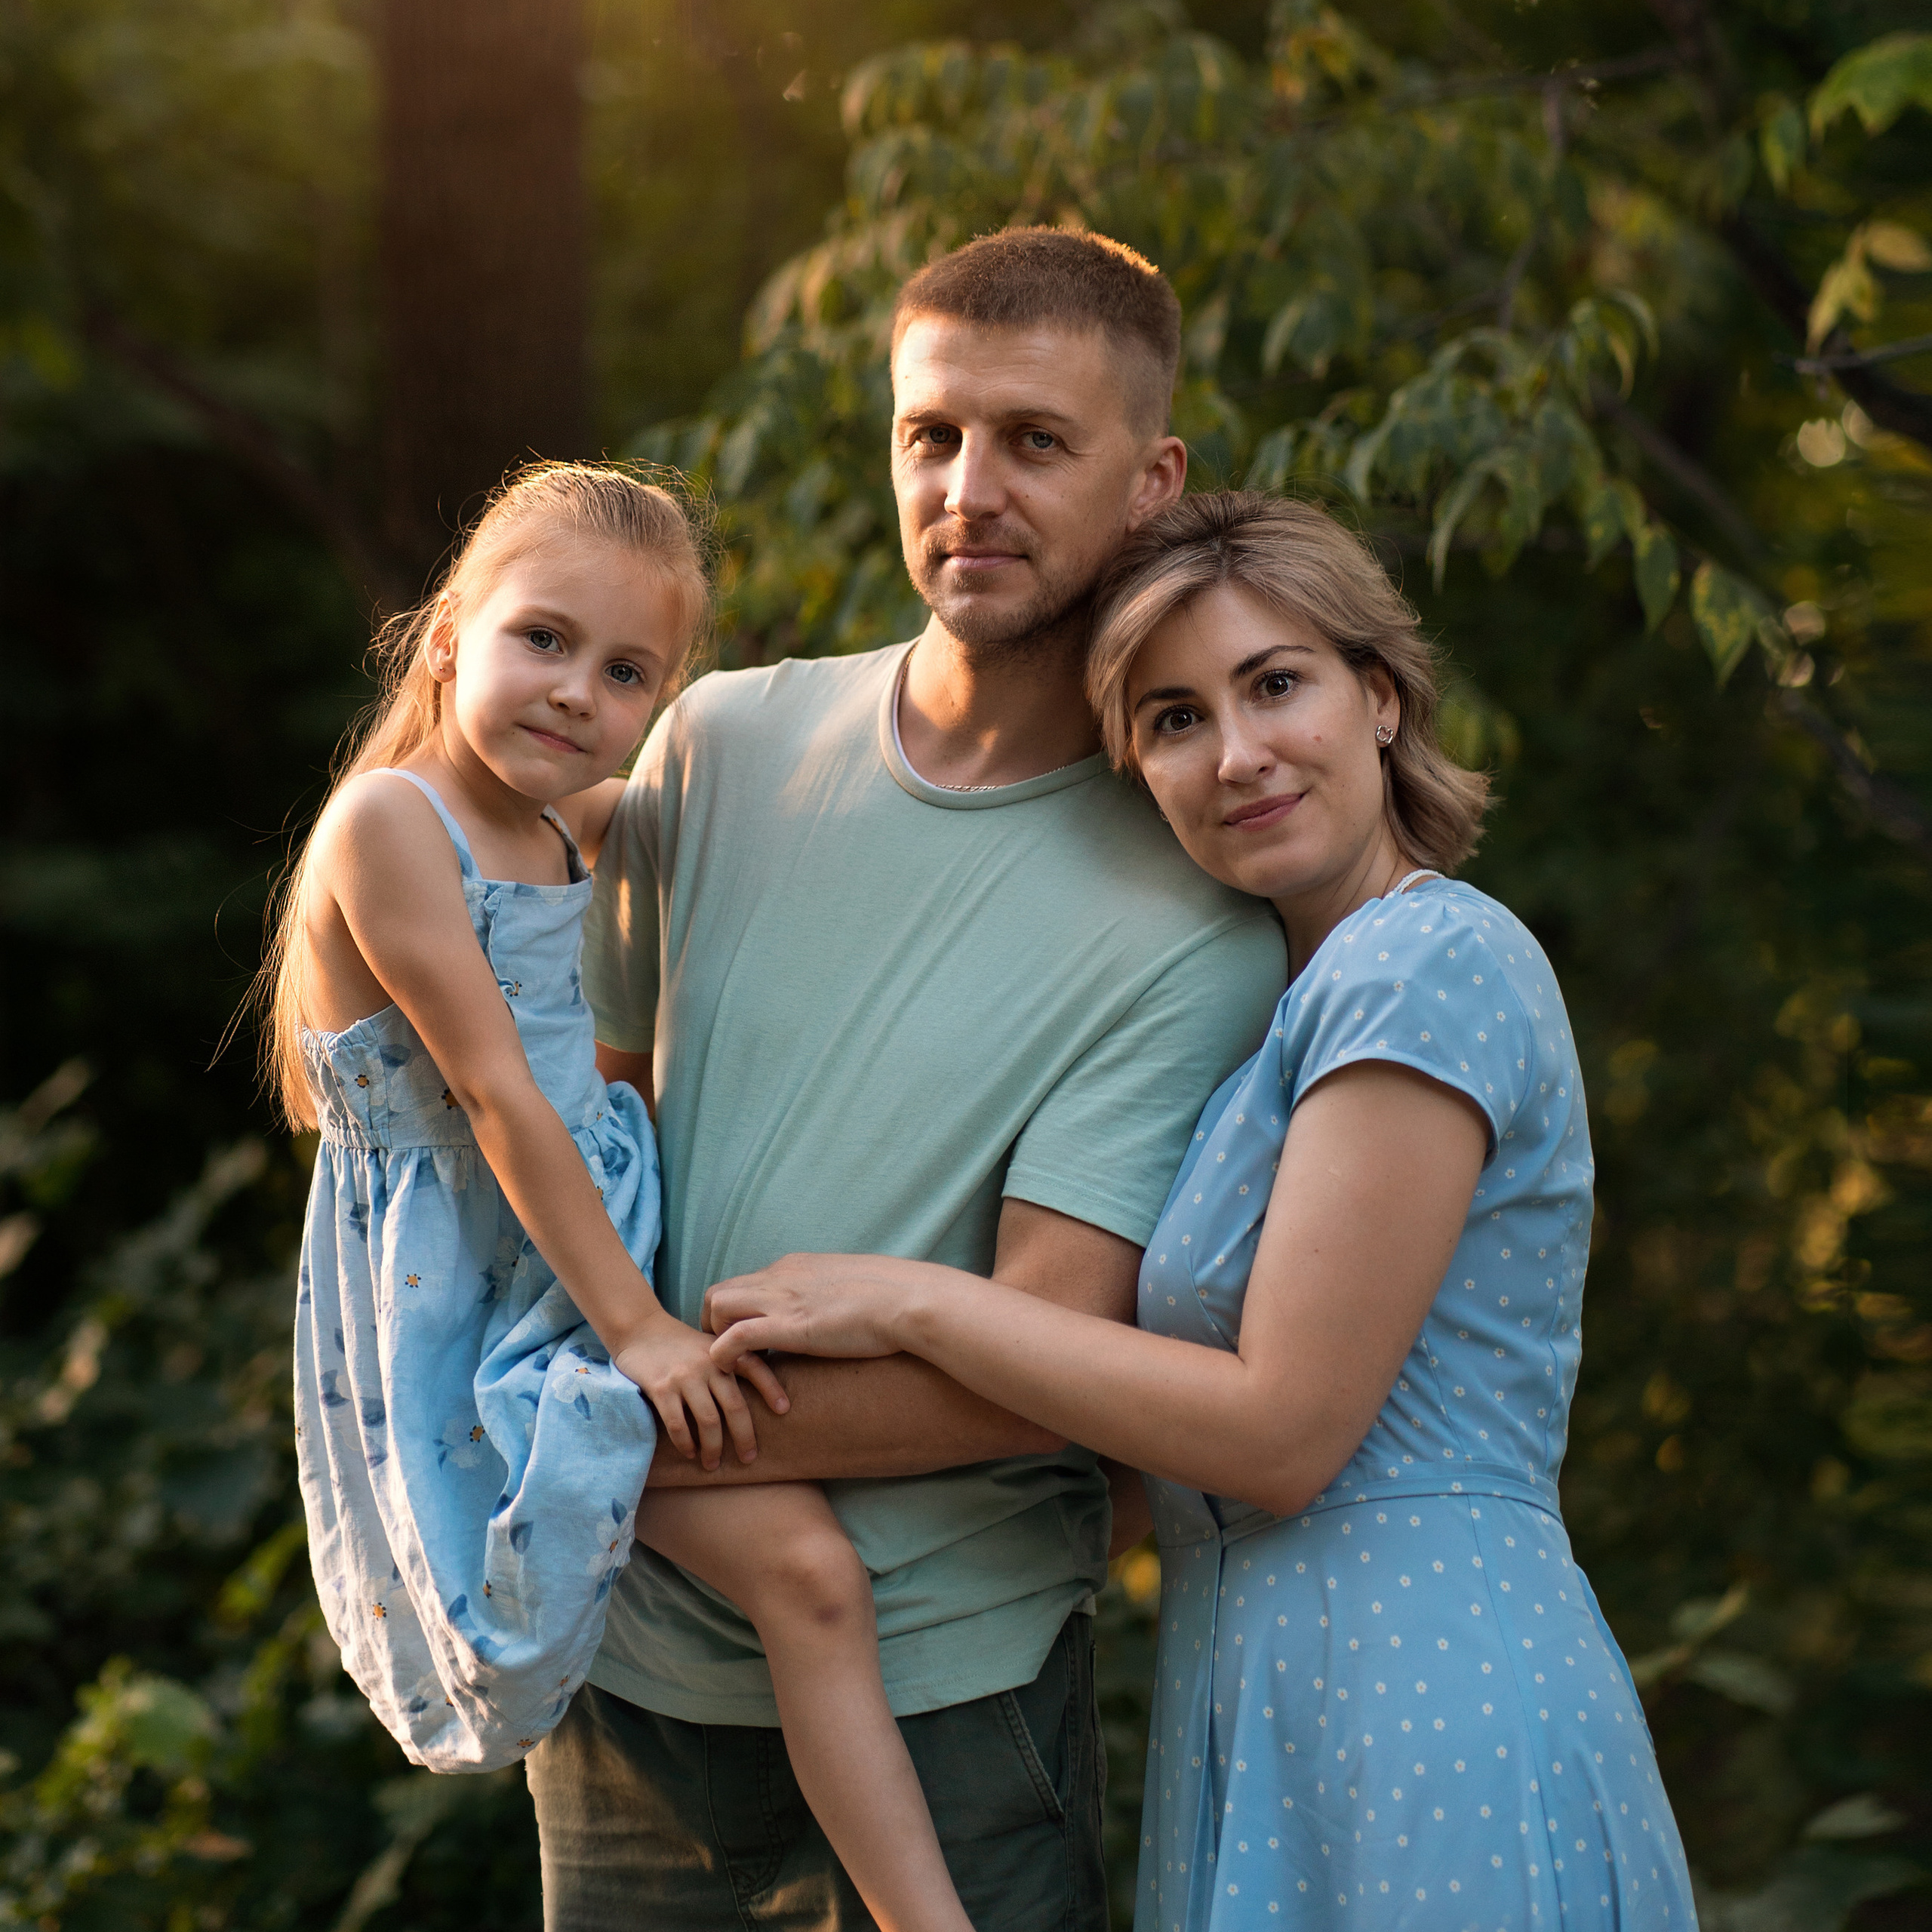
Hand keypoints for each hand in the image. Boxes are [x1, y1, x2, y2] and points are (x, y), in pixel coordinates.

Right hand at [614, 1309, 789, 1469]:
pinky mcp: (661, 1388)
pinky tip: (690, 1452)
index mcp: (724, 1352)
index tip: (784, 1410)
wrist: (640, 1329)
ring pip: (708, 1420)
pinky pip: (678, 1424)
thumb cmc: (680, 1342)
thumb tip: (758, 1392)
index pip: (755, 1368)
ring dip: (713, 1448)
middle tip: (748, 1458)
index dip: (771, 1388)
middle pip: (734, 1406)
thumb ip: (731, 1360)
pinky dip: (686, 1443)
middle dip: (744, 1436)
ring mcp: (685, 1376)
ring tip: (713, 1464)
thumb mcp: (711, 1344)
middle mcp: (709, 1363)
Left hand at [704, 1252, 932, 1370]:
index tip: (747, 1338)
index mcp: (795, 1266)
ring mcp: (782, 1299)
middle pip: (720, 1291)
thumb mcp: (850, 1286)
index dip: (739, 1312)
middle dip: (715, 1323)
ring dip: (716, 1335)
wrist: (909, 1300)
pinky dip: (724, 1354)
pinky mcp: (788, 1326)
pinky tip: (734, 1370)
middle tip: (733, 1354)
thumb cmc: (892, 1296)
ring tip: (734, 1364)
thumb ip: (830, 1294)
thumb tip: (834, 1307)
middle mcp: (781, 1277)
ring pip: (717, 1306)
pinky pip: (734, 1337)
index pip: (746, 1283)